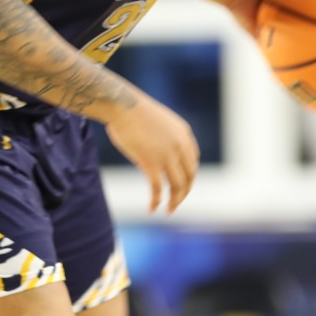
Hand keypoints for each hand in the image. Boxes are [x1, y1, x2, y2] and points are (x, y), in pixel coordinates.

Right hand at [105, 98, 199, 213]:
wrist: (122, 105)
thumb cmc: (132, 111)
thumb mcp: (157, 124)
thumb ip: (163, 140)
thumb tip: (154, 159)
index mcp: (184, 134)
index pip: (193, 161)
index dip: (189, 176)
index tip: (181, 185)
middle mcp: (180, 146)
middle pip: (189, 176)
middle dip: (184, 192)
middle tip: (176, 202)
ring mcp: (167, 155)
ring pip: (177, 185)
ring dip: (175, 201)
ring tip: (169, 211)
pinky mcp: (151, 163)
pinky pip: (157, 189)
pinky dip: (156, 201)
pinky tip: (152, 209)